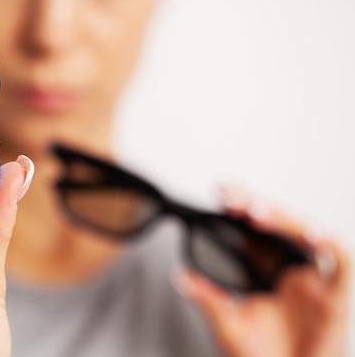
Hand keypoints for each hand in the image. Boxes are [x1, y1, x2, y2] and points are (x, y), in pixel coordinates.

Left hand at [176, 186, 350, 356]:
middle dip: (255, 204)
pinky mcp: (337, 297)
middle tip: (230, 194)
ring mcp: (315, 281)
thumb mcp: (229, 324)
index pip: (254, 231)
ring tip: (254, 210)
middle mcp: (292, 271)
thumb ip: (208, 297)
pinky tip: (310, 233)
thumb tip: (179, 275)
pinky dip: (328, 244)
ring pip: (306, 235)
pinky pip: (341, 262)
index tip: (219, 192)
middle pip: (278, 225)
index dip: (240, 209)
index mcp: (267, 273)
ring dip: (282, 219)